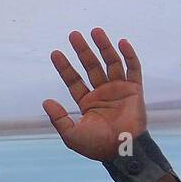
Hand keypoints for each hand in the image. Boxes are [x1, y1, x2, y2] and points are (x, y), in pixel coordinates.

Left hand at [43, 28, 147, 161]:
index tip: (55, 53)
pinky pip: (133, 68)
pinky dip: (129, 55)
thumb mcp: (71, 135)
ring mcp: (119, 90)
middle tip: (73, 35)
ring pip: (111, 62)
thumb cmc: (97, 146)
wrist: (122, 151)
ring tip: (95, 31)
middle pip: (91, 66)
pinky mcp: (135, 90)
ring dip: (104, 46)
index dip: (64, 67)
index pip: (74, 80)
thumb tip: (45, 101)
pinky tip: (122, 42)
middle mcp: (102, 93)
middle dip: (83, 51)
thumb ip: (59, 118)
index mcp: (87, 103)